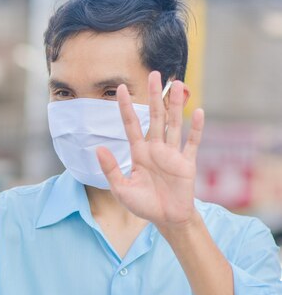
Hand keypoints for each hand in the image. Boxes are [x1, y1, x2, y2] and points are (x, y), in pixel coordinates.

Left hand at [96, 71, 204, 229]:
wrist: (167, 219)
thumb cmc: (143, 205)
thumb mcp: (121, 188)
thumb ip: (110, 168)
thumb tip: (97, 148)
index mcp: (138, 152)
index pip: (131, 124)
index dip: (126, 107)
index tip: (121, 89)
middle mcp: (155, 148)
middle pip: (154, 117)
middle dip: (154, 96)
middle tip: (153, 74)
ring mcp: (172, 154)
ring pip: (173, 124)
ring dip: (175, 105)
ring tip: (176, 84)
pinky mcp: (187, 163)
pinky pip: (192, 143)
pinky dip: (196, 129)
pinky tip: (198, 112)